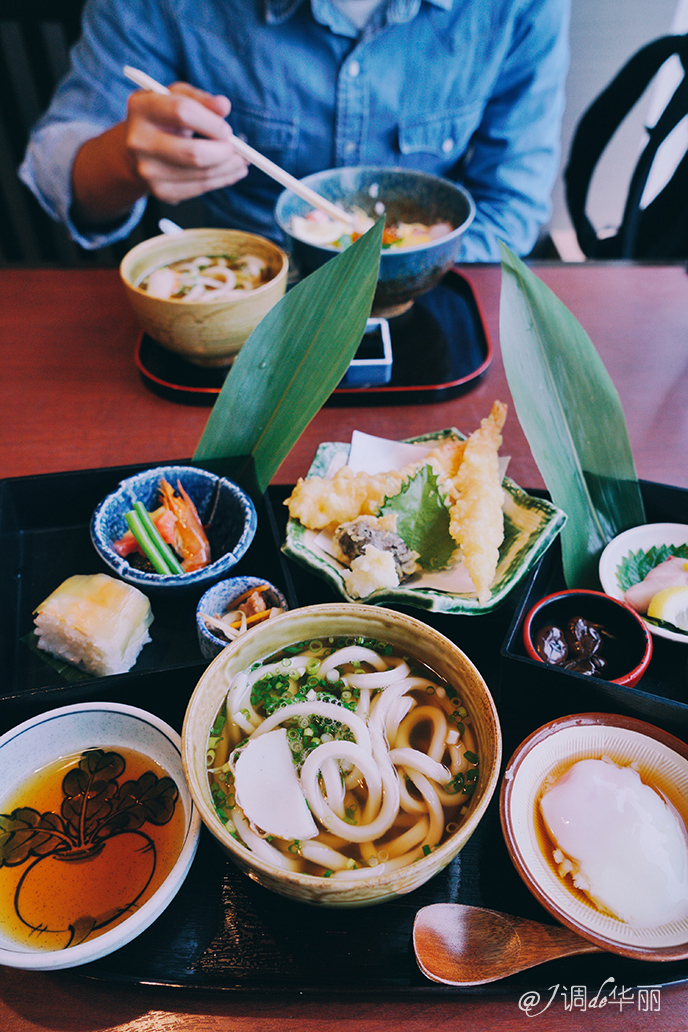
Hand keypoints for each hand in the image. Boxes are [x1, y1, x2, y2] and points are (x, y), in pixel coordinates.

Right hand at [124, 82, 248, 203]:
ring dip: (229, 168)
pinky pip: (200, 188)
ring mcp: (147, 170)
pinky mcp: (160, 192)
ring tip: (242, 161)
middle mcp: (139, 141)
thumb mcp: (180, 97)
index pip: (182, 113)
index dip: (211, 123)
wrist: (141, 147)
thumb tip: (224, 106)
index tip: (227, 130)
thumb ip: (202, 99)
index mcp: (142, 107)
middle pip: (193, 153)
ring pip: (201, 174)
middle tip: (241, 151)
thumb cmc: (166, 116)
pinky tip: (232, 172)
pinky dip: (222, 180)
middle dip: (224, 152)